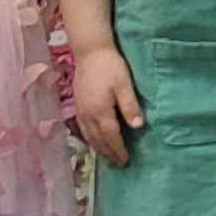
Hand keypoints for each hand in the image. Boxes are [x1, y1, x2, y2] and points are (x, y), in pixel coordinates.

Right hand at [72, 44, 143, 165]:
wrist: (90, 51)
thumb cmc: (111, 66)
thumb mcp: (124, 85)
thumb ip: (130, 106)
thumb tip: (138, 127)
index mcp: (101, 111)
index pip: (111, 137)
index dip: (118, 150)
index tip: (125, 161)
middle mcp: (88, 115)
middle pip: (98, 140)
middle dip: (108, 153)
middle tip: (118, 164)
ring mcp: (81, 111)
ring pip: (89, 136)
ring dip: (98, 148)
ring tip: (107, 158)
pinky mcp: (78, 105)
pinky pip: (82, 128)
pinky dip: (89, 139)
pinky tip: (93, 141)